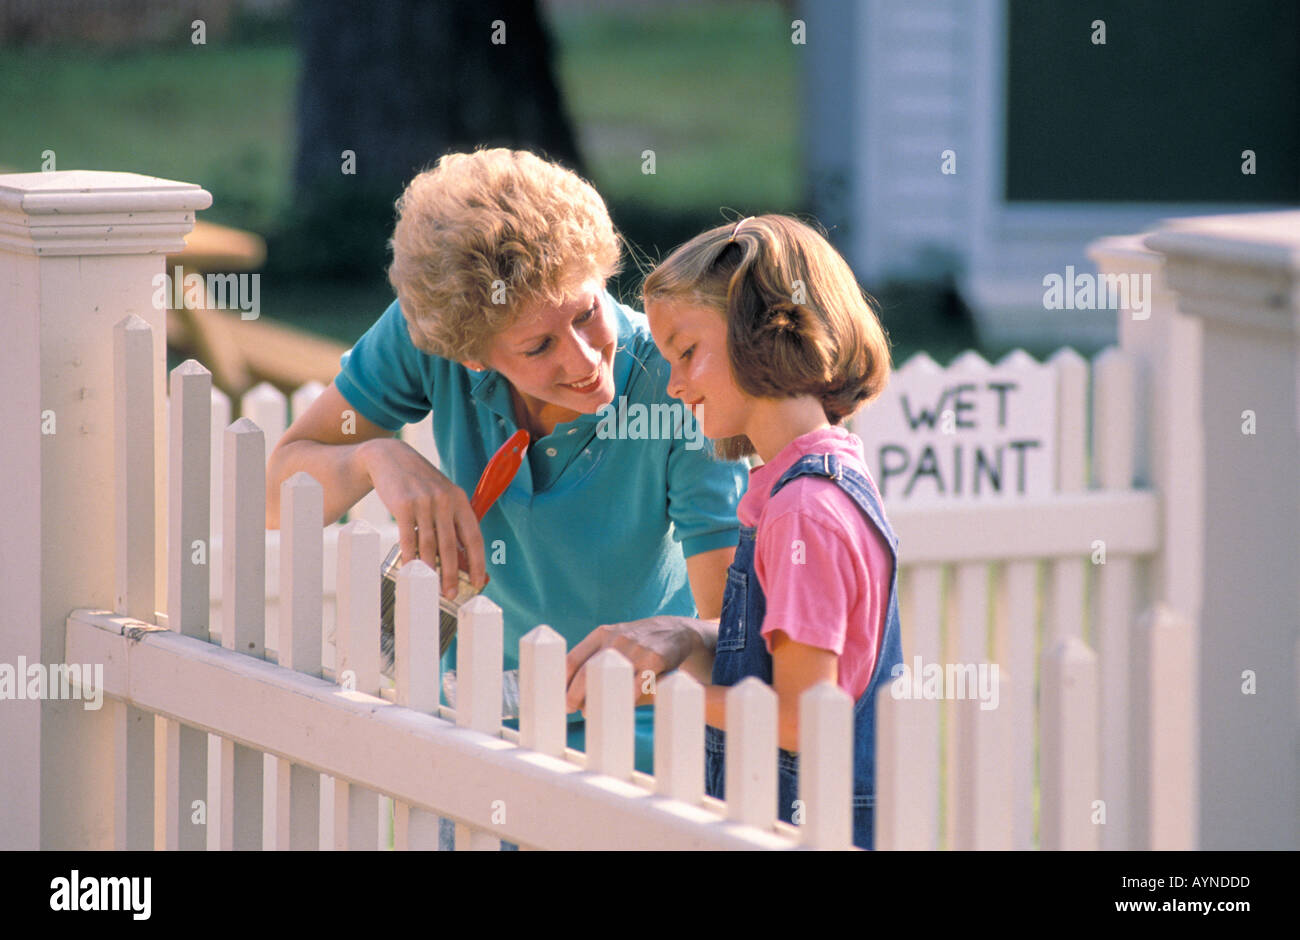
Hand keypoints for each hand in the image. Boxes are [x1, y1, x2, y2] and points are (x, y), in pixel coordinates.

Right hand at [359, 437, 485, 598]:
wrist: (390, 458)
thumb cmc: (420, 485)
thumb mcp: (442, 497)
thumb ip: (451, 524)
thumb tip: (460, 560)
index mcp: (460, 500)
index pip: (474, 537)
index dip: (478, 562)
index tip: (478, 581)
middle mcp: (445, 501)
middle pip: (452, 546)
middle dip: (452, 574)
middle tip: (451, 594)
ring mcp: (424, 503)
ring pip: (430, 544)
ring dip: (431, 570)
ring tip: (431, 588)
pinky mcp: (403, 505)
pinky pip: (408, 538)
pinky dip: (410, 556)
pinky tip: (411, 569)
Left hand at [564, 616, 706, 713]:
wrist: (676, 630)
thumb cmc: (637, 645)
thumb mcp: (612, 643)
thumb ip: (593, 664)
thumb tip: (573, 700)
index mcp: (601, 635)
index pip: (572, 660)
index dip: (561, 683)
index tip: (556, 699)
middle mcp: (615, 639)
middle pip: (586, 671)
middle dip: (574, 695)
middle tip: (569, 710)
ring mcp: (636, 649)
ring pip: (609, 680)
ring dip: (597, 700)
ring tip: (589, 712)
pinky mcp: (655, 659)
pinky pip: (636, 685)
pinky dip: (624, 700)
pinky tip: (618, 709)